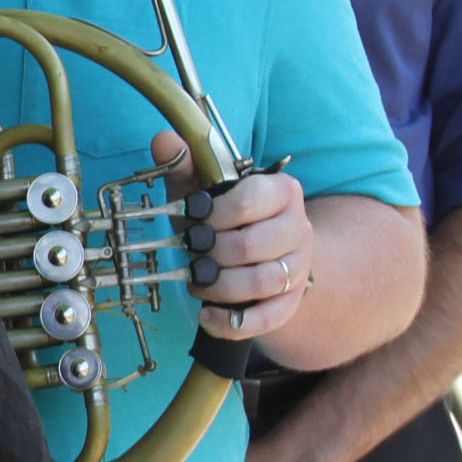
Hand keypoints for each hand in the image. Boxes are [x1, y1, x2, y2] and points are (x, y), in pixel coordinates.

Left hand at [152, 132, 311, 345]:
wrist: (263, 255)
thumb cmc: (227, 220)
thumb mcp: (205, 191)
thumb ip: (185, 166)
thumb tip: (164, 140)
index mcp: (282, 192)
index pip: (252, 199)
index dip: (215, 213)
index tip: (195, 217)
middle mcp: (298, 228)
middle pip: (252, 245)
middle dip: (211, 252)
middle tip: (192, 251)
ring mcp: (297, 268)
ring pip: (261, 282)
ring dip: (218, 285)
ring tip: (197, 280)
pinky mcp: (290, 303)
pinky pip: (266, 318)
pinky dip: (231, 320)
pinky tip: (207, 314)